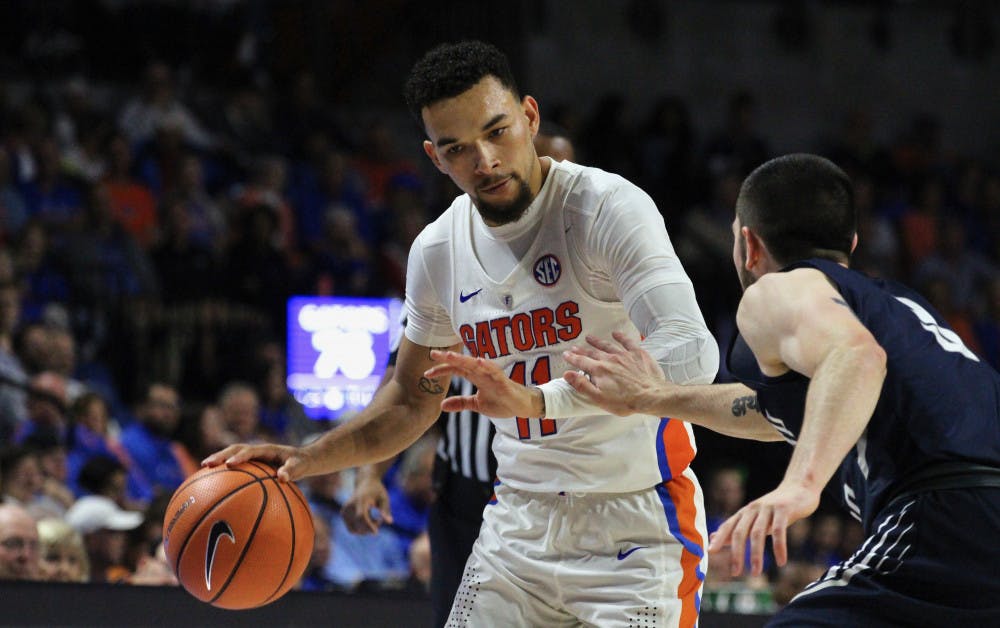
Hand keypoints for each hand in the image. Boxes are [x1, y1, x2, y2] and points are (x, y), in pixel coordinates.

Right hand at [201, 443, 314, 482]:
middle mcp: (257, 450)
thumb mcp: (300, 467)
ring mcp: (252, 456)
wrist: (302, 459)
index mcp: (267, 450)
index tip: (229, 464)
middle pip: (235, 449)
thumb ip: (292, 471)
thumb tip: (282, 477)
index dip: (240, 456)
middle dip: (221, 455)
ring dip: (218, 459)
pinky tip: (213, 482)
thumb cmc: (301, 464)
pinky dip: (224, 470)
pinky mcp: (251, 463)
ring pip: (231, 454)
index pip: (250, 450)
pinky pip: (235, 465)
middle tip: (207, 464)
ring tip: (202, 468)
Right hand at [342, 477, 392, 533]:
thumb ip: (386, 510)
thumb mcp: (384, 498)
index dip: (368, 526)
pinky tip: (368, 520)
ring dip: (365, 529)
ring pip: (353, 529)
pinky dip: (360, 528)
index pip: (361, 516)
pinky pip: (351, 528)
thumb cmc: (377, 491)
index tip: (376, 532)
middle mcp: (350, 505)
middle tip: (380, 520)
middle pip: (358, 524)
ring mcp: (345, 510)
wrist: (365, 482)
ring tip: (375, 519)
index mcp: (360, 500)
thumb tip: (390, 522)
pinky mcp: (343, 514)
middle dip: (370, 528)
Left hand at [424, 351, 543, 417]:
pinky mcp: (503, 380)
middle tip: (433, 353)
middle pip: (463, 362)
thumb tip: (441, 405)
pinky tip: (479, 361)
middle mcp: (482, 372)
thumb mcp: (477, 405)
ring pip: (476, 364)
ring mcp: (492, 375)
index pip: (455, 369)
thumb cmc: (501, 402)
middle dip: (448, 358)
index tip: (426, 373)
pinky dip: (486, 366)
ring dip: (463, 359)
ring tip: (451, 355)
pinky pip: (494, 371)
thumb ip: (461, 403)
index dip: (441, 370)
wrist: (522, 407)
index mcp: (475, 376)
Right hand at [562, 331, 666, 415]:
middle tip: (575, 347)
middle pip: (593, 352)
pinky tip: (616, 334)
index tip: (566, 354)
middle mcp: (609, 359)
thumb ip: (582, 385)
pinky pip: (627, 342)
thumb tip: (567, 374)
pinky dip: (620, 337)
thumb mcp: (599, 398)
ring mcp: (624, 355)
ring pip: (607, 345)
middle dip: (582, 350)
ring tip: (590, 337)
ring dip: (597, 341)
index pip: (582, 362)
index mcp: (599, 370)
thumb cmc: (626, 401)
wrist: (651, 396)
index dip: (572, 358)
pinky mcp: (637, 354)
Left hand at [708, 482, 820, 576]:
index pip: (728, 526)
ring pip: (757, 533)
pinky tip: (781, 562)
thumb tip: (713, 538)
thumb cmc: (775, 508)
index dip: (719, 539)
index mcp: (744, 512)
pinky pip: (779, 531)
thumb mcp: (755, 518)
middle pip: (740, 532)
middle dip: (736, 553)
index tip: (710, 552)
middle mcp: (753, 509)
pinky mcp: (783, 509)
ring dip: (756, 555)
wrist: (799, 488)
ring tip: (756, 573)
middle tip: (735, 572)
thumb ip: (736, 528)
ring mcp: (768, 508)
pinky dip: (779, 548)